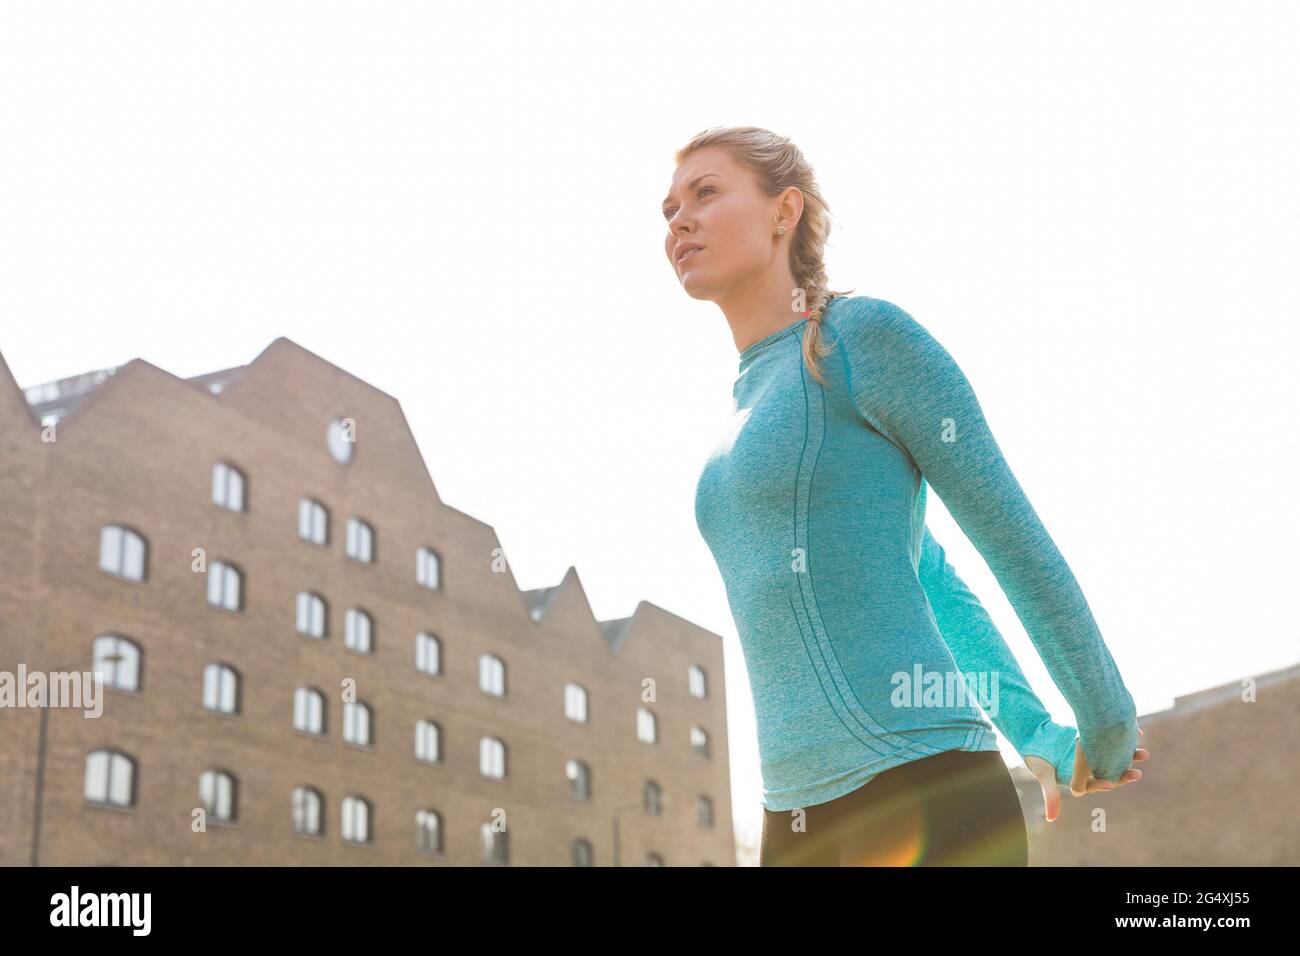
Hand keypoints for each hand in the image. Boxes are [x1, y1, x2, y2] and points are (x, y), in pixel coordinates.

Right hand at [1024, 726, 1147, 822]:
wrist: (1034, 733)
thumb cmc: (1036, 757)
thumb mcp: (1043, 774)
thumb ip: (1050, 795)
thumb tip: (1051, 819)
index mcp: (1079, 780)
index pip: (1095, 785)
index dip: (1103, 784)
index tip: (1111, 784)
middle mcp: (1089, 770)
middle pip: (1109, 773)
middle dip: (1124, 774)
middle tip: (1137, 774)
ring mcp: (1093, 755)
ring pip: (1114, 757)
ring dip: (1129, 756)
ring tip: (1144, 754)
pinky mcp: (1094, 741)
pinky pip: (1110, 741)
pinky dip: (1121, 739)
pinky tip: (1137, 735)